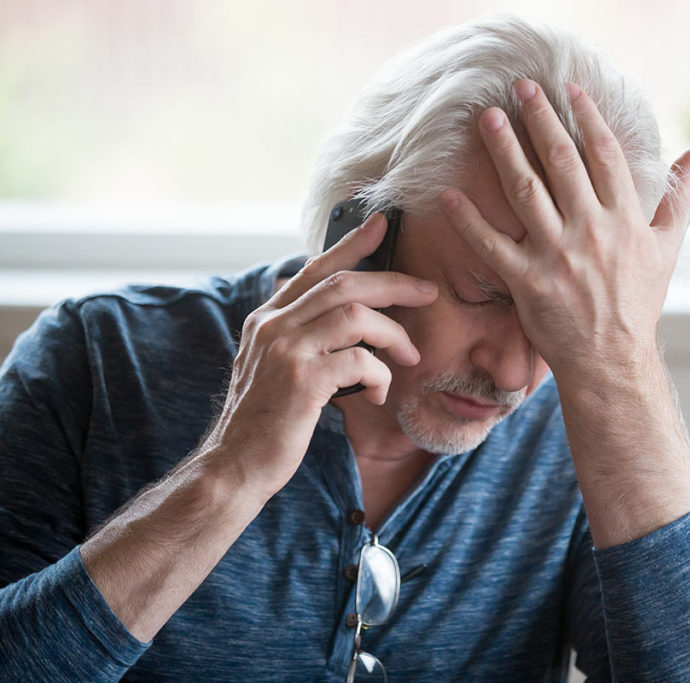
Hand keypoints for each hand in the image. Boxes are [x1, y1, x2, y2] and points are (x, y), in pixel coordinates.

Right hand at [202, 214, 437, 499]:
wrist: (236, 466)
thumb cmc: (266, 421)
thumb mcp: (275, 367)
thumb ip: (301, 338)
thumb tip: (345, 318)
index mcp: (268, 319)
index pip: (315, 269)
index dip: (351, 243)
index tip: (381, 224)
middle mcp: (273, 325)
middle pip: (344, 283)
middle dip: (394, 283)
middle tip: (429, 292)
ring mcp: (285, 350)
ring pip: (356, 315)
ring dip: (394, 333)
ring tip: (410, 356)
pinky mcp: (301, 380)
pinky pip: (360, 361)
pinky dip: (380, 375)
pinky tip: (378, 395)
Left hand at [441, 80, 689, 379]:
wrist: (613, 360)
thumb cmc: (639, 303)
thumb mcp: (668, 249)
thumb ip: (681, 197)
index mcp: (625, 220)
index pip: (603, 155)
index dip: (586, 117)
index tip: (568, 89)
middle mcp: (591, 231)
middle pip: (560, 162)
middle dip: (539, 119)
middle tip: (519, 87)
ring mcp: (557, 256)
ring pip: (525, 191)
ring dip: (504, 151)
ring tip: (488, 119)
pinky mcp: (527, 283)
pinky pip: (492, 246)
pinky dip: (470, 220)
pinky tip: (451, 194)